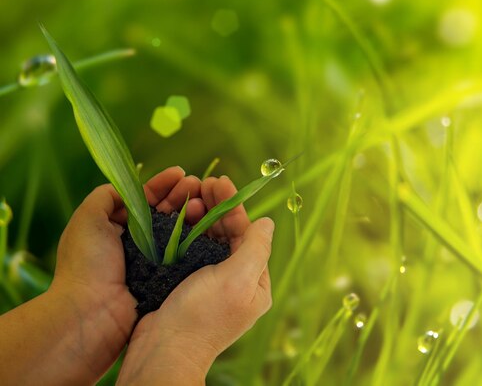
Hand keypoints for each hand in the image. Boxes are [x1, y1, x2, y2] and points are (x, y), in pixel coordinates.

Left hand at [47, 166, 205, 382]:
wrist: (93, 314)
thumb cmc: (87, 264)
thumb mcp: (87, 220)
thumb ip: (106, 196)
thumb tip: (129, 188)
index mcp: (118, 228)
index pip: (145, 200)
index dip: (163, 184)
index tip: (181, 173)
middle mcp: (138, 243)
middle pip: (166, 212)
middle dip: (182, 195)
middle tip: (198, 185)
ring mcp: (155, 261)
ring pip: (179, 230)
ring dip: (192, 212)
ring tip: (204, 201)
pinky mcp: (168, 278)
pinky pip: (186, 253)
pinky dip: (197, 237)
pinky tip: (207, 224)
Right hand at [117, 176, 273, 384]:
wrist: (162, 350)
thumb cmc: (202, 316)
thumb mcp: (237, 279)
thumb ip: (255, 248)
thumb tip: (269, 222)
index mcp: (254, 283)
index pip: (248, 235)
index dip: (234, 206)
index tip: (219, 182)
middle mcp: (235, 282)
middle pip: (228, 235)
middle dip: (216, 207)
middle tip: (202, 182)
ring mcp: (210, 284)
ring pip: (208, 241)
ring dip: (200, 217)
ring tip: (188, 196)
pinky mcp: (187, 285)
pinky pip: (189, 252)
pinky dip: (184, 232)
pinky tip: (175, 217)